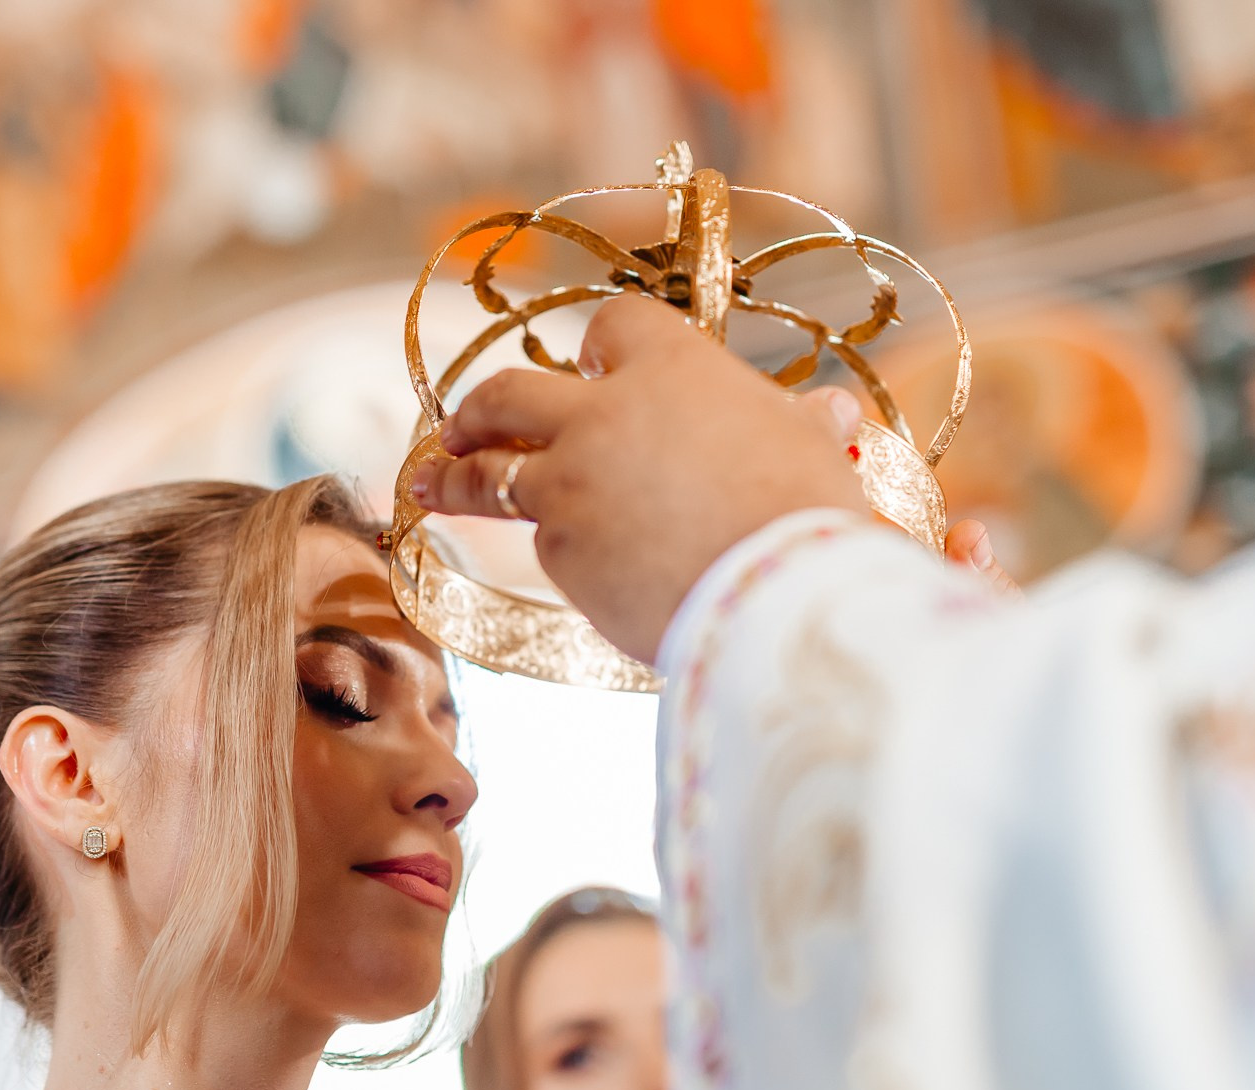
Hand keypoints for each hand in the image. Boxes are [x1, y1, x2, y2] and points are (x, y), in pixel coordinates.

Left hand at [411, 295, 1013, 662]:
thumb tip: (832, 413)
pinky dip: (551, 547)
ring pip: (488, 472)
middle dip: (477, 408)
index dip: (604, 349)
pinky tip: (563, 564)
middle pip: (510, 394)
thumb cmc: (809, 514)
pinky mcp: (559, 553)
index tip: (592, 366)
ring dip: (452, 474)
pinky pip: (542, 543)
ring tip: (423, 480)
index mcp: (671, 368)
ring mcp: (568, 484)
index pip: (614, 329)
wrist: (775, 596)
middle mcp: (602, 416)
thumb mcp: (812, 450)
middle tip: (456, 424)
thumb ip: (801, 426)